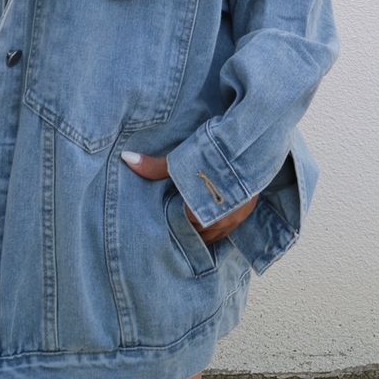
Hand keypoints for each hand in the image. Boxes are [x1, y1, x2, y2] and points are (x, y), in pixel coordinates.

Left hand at [121, 152, 258, 243]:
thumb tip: (126, 158)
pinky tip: (214, 213)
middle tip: (177, 218)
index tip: (166, 218)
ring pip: (216, 233)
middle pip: (199, 233)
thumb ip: (154, 166)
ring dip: (205, 227)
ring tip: (193, 219)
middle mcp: (221, 221)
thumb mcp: (181, 160)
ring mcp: (237, 218)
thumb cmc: (215, 153)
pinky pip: (231, 227)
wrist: (253, 145)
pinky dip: (220, 223)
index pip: (182, 229)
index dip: (174, 223)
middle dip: (189, 227)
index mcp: (200, 213)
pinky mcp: (250, 210)